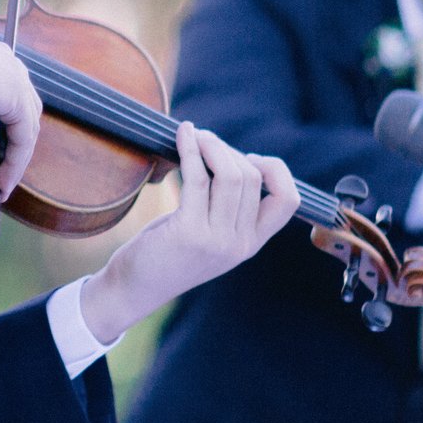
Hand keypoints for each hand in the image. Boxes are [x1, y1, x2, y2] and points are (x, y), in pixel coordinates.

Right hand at [0, 26, 42, 197]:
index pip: (7, 95)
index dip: (4, 127)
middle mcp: (7, 63)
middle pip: (24, 110)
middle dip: (14, 144)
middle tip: (2, 171)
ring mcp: (15, 78)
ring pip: (26, 126)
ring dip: (16, 158)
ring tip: (2, 183)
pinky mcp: (17, 98)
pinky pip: (23, 137)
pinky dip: (15, 162)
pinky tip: (3, 180)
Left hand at [80, 123, 297, 344]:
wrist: (134, 288)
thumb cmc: (166, 253)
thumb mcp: (209, 235)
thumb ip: (227, 209)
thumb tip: (228, 154)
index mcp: (251, 244)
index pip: (288, 201)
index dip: (276, 171)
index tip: (249, 158)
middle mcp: (240, 244)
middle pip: (252, 178)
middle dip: (229, 149)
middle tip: (205, 140)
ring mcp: (217, 240)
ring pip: (231, 175)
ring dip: (212, 145)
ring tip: (194, 135)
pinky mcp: (189, 232)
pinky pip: (198, 177)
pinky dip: (191, 149)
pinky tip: (183, 135)